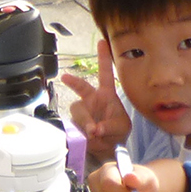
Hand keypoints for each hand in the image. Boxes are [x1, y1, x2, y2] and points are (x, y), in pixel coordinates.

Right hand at [61, 38, 131, 158]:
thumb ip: (110, 127)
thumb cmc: (116, 133)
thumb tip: (96, 129)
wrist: (106, 150)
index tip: (102, 42)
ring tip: (95, 133)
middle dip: (75, 84)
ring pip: (78, 110)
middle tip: (69, 83)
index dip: (103, 57)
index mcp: (106, 95)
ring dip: (86, 122)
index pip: (104, 73)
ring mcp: (82, 111)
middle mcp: (91, 100)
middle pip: (81, 88)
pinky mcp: (74, 123)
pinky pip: (74, 125)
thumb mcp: (121, 128)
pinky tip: (89, 139)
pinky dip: (82, 134)